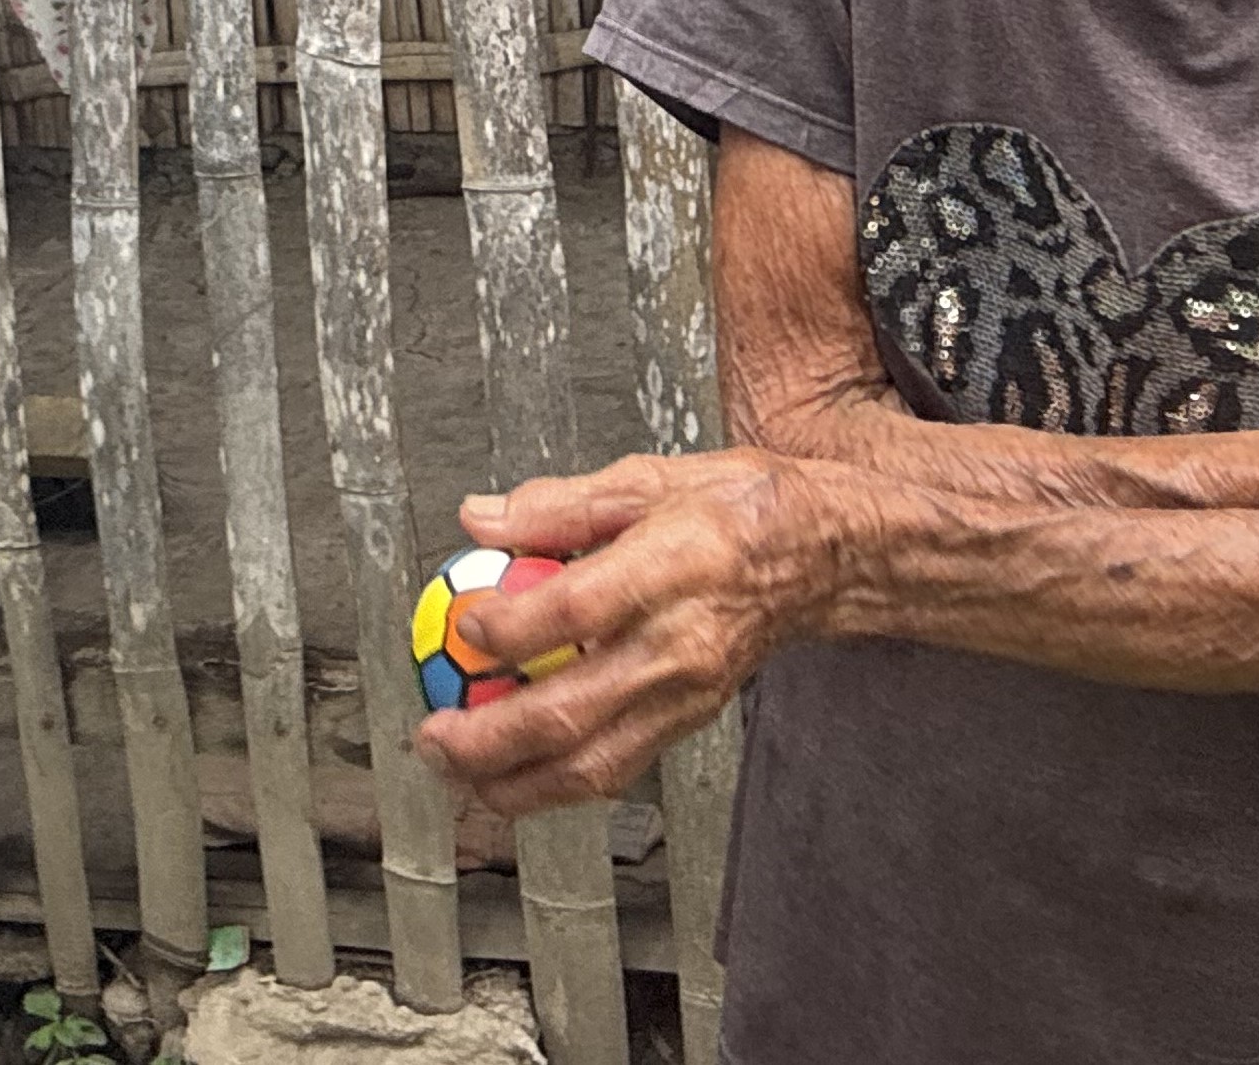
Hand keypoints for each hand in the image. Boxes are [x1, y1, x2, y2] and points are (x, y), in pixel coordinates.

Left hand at [409, 451, 862, 816]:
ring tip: (457, 771)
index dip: (512, 626)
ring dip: (516, 780)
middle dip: (491, 737)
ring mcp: (686, 693)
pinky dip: (557, 782)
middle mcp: (679, 644)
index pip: (578, 609)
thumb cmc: (743, 508)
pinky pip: (617, 767)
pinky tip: (513, 775)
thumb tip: (481, 519)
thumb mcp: (650, 477)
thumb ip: (558, 504)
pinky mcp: (689, 720)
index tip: (463, 626)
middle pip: (574, 710)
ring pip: (594, 762)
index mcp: (673, 566)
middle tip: (434, 734)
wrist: (824, 557)